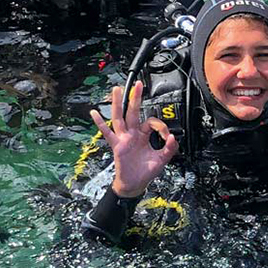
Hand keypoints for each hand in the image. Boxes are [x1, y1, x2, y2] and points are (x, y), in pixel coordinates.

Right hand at [91, 81, 177, 197]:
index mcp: (144, 135)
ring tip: (116, 89)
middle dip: (136, 98)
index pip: (151, 122)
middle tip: (138, 83)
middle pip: (133, 112)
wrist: (135, 184)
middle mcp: (133, 134)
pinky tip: (94, 113)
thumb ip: (169, 149)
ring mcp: (123, 138)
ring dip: (118, 103)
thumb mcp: (161, 160)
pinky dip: (100, 123)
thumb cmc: (145, 172)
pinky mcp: (116, 145)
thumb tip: (173, 138)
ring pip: (120, 117)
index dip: (160, 126)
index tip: (167, 137)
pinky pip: (107, 133)